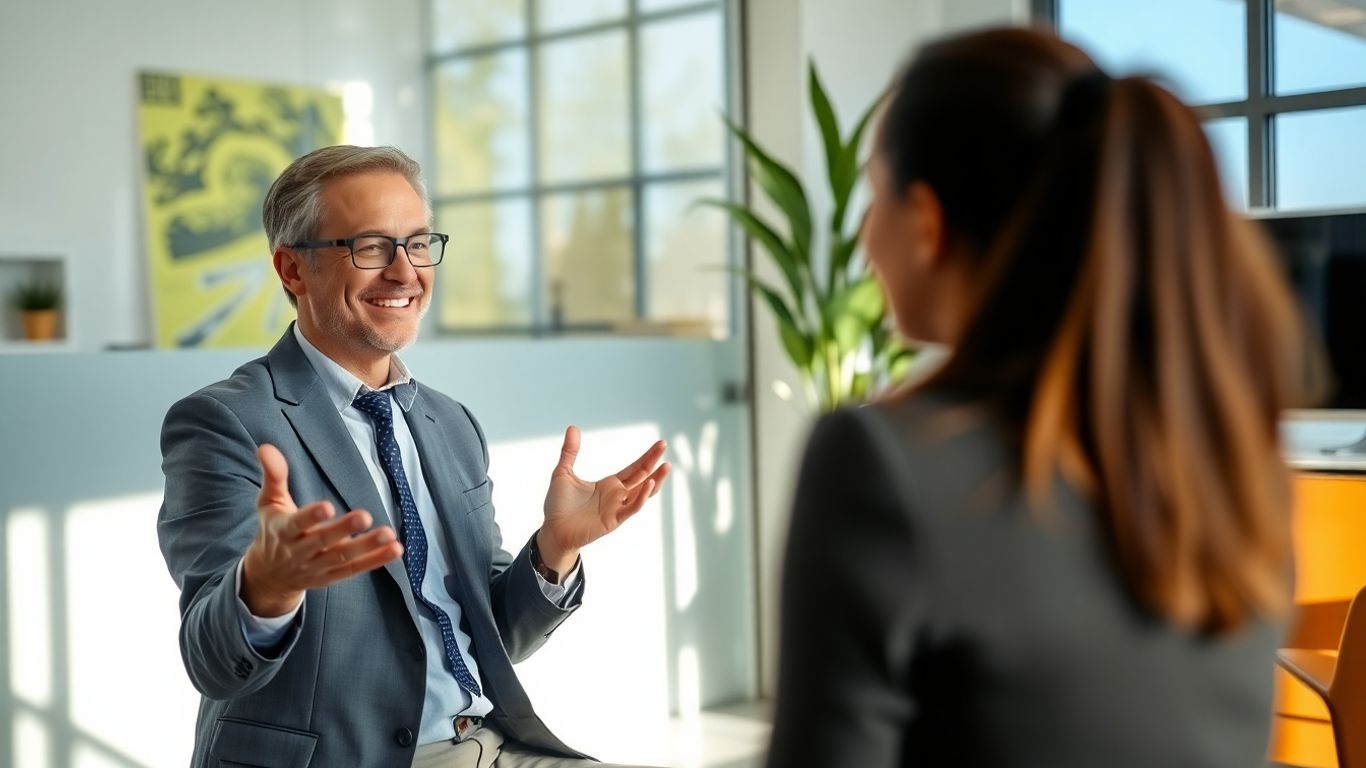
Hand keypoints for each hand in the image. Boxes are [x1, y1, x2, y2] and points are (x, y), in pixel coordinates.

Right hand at [240, 444, 403, 616]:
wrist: (268, 576)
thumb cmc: (273, 530)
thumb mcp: (268, 503)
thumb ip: (273, 476)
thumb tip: (265, 447)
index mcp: (283, 531)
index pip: (296, 524)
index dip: (311, 517)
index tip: (328, 507)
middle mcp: (299, 551)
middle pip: (323, 541)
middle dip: (344, 530)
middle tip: (365, 516)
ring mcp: (316, 566)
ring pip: (342, 558)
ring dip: (367, 547)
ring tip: (389, 534)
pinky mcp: (331, 576)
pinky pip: (354, 569)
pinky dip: (375, 560)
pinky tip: (395, 550)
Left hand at [539, 426, 669, 572]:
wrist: (552, 530)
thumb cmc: (558, 506)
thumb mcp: (563, 472)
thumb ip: (570, 451)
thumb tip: (572, 427)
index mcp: (609, 484)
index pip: (634, 468)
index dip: (647, 457)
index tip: (660, 444)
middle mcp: (617, 495)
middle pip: (641, 476)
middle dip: (653, 461)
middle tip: (664, 445)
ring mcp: (617, 508)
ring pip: (643, 492)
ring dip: (655, 480)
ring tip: (666, 466)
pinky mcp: (613, 520)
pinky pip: (632, 507)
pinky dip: (642, 497)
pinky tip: (649, 484)